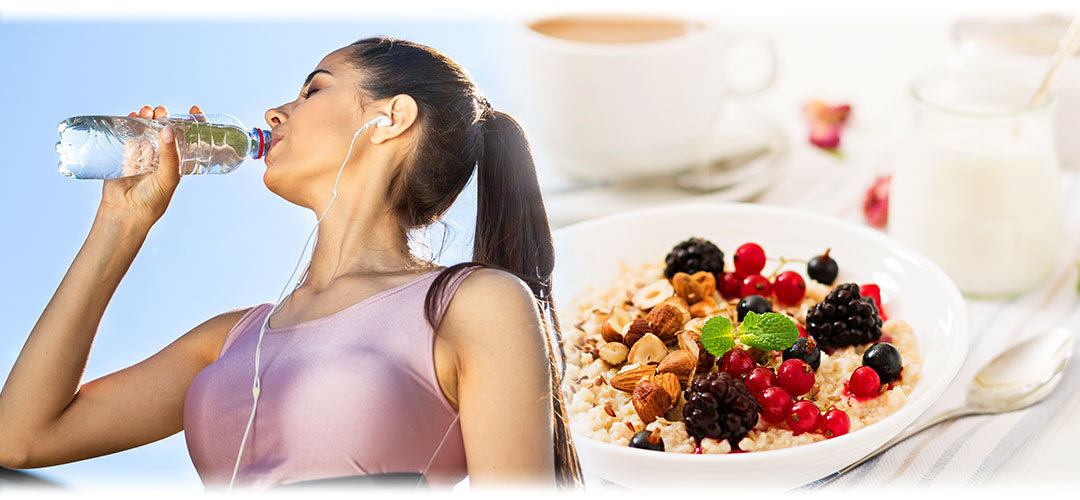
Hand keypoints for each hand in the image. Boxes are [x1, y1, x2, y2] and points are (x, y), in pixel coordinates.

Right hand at [97, 105, 203, 226]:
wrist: (126, 213)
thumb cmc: (152, 200)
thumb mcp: (168, 177)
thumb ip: (169, 155)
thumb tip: (168, 129)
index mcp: (177, 164)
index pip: (188, 139)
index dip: (192, 124)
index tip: (194, 109)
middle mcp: (161, 159)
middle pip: (166, 131)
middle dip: (165, 117)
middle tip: (161, 111)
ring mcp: (143, 157)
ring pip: (147, 132)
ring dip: (147, 119)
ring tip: (146, 111)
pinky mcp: (125, 157)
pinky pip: (129, 137)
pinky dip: (130, 124)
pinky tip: (132, 116)